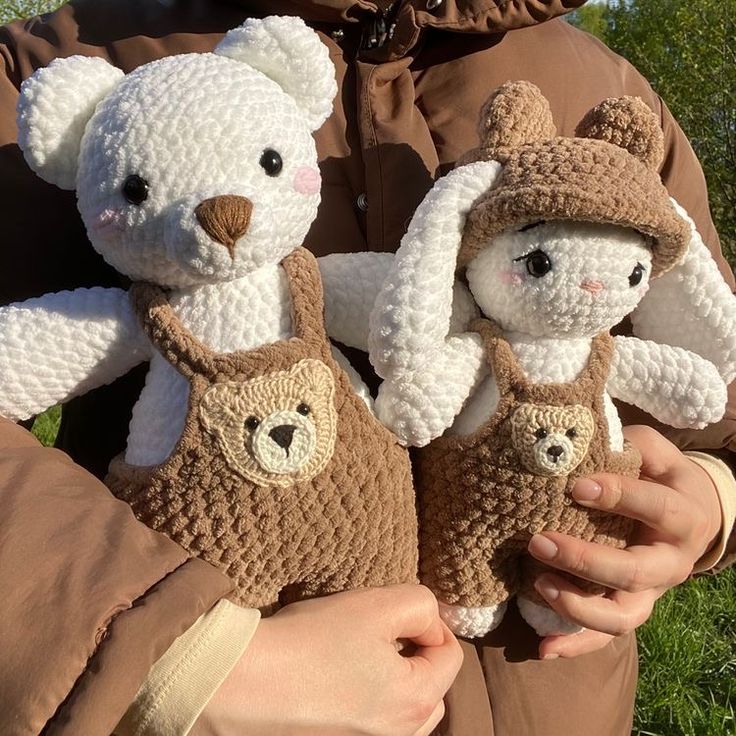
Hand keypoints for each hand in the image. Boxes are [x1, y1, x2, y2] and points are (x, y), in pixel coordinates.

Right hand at [191, 585, 462, 735]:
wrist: (241, 681)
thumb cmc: (310, 641)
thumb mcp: (377, 605)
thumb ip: (421, 605)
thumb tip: (431, 620)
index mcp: (415, 703)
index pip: (451, 656)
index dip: (431, 623)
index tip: (396, 611)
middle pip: (432, 690)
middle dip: (417, 656)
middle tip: (382, 633)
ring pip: (404, 713)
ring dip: (395, 682)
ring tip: (361, 656)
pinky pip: (372, 723)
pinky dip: (369, 702)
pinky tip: (339, 680)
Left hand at [526, 425, 722, 658]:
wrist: (691, 515)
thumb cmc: (662, 477)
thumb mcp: (655, 453)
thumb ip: (629, 444)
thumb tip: (582, 437)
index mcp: (681, 516)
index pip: (654, 508)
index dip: (618, 497)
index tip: (576, 486)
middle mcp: (670, 562)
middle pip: (633, 572)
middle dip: (584, 561)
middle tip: (539, 541)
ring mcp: (650, 593)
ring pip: (621, 616)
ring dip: (576, 606)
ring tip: (537, 584)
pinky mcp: (630, 608)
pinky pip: (604, 637)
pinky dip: (574, 645)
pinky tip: (543, 649)